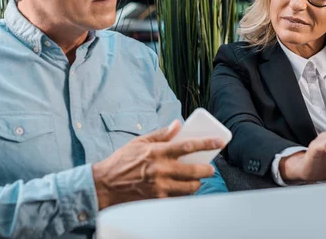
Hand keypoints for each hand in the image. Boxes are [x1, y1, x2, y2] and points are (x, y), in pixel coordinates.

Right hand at [92, 119, 224, 209]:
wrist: (106, 184)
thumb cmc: (122, 161)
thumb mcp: (140, 142)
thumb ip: (160, 134)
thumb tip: (177, 125)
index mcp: (157, 152)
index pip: (188, 146)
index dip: (206, 144)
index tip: (219, 142)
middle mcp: (160, 169)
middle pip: (193, 170)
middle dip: (206, 170)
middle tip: (210, 168)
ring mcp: (159, 186)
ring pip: (188, 188)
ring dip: (196, 183)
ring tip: (196, 180)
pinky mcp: (156, 199)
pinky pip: (177, 198)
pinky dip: (183, 194)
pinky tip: (182, 189)